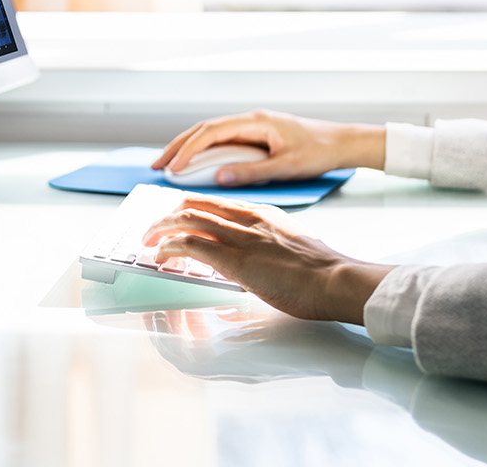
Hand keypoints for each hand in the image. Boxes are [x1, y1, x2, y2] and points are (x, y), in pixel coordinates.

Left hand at [141, 194, 393, 322]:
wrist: (337, 279)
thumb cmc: (321, 273)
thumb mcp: (290, 251)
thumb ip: (264, 257)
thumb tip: (242, 282)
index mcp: (261, 213)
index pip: (214, 203)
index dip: (189, 210)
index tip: (175, 220)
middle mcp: (247, 217)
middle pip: (194, 204)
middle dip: (167, 216)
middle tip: (153, 231)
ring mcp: (240, 236)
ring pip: (186, 219)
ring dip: (160, 230)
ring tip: (149, 242)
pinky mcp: (235, 258)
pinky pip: (190, 244)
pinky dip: (169, 248)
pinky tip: (162, 257)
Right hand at [151, 109, 384, 184]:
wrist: (343, 142)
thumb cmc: (319, 152)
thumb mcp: (285, 167)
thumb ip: (251, 172)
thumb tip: (219, 177)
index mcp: (256, 122)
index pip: (212, 132)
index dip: (189, 149)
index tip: (173, 167)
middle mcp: (251, 119)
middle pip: (204, 129)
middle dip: (178, 146)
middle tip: (157, 165)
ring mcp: (253, 124)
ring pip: (211, 132)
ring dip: (188, 146)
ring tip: (169, 164)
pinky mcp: (256, 133)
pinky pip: (222, 138)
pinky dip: (204, 149)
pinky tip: (196, 162)